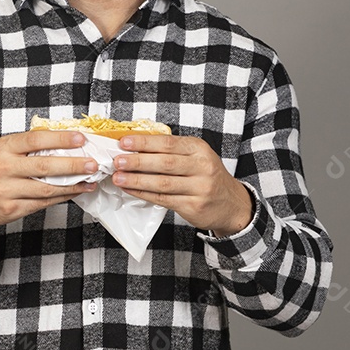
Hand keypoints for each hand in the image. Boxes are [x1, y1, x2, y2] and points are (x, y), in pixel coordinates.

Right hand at [0, 131, 98, 225]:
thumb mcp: (1, 149)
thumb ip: (27, 145)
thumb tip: (63, 141)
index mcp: (3, 148)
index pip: (36, 140)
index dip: (60, 139)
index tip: (80, 139)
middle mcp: (4, 169)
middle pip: (45, 166)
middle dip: (73, 165)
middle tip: (92, 164)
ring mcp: (7, 191)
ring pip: (47, 188)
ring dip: (72, 185)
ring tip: (89, 181)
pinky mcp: (11, 209)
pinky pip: (42, 203)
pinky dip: (61, 197)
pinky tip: (74, 192)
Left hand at [111, 135, 254, 236]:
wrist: (231, 203)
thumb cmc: (207, 176)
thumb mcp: (197, 156)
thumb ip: (172, 150)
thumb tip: (136, 144)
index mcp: (199, 149)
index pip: (168, 143)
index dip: (144, 143)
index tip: (124, 142)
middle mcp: (202, 167)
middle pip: (164, 163)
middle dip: (137, 161)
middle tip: (118, 160)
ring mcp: (199, 188)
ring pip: (162, 183)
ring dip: (137, 180)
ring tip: (118, 177)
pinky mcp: (193, 206)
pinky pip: (163, 199)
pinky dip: (143, 193)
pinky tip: (130, 189)